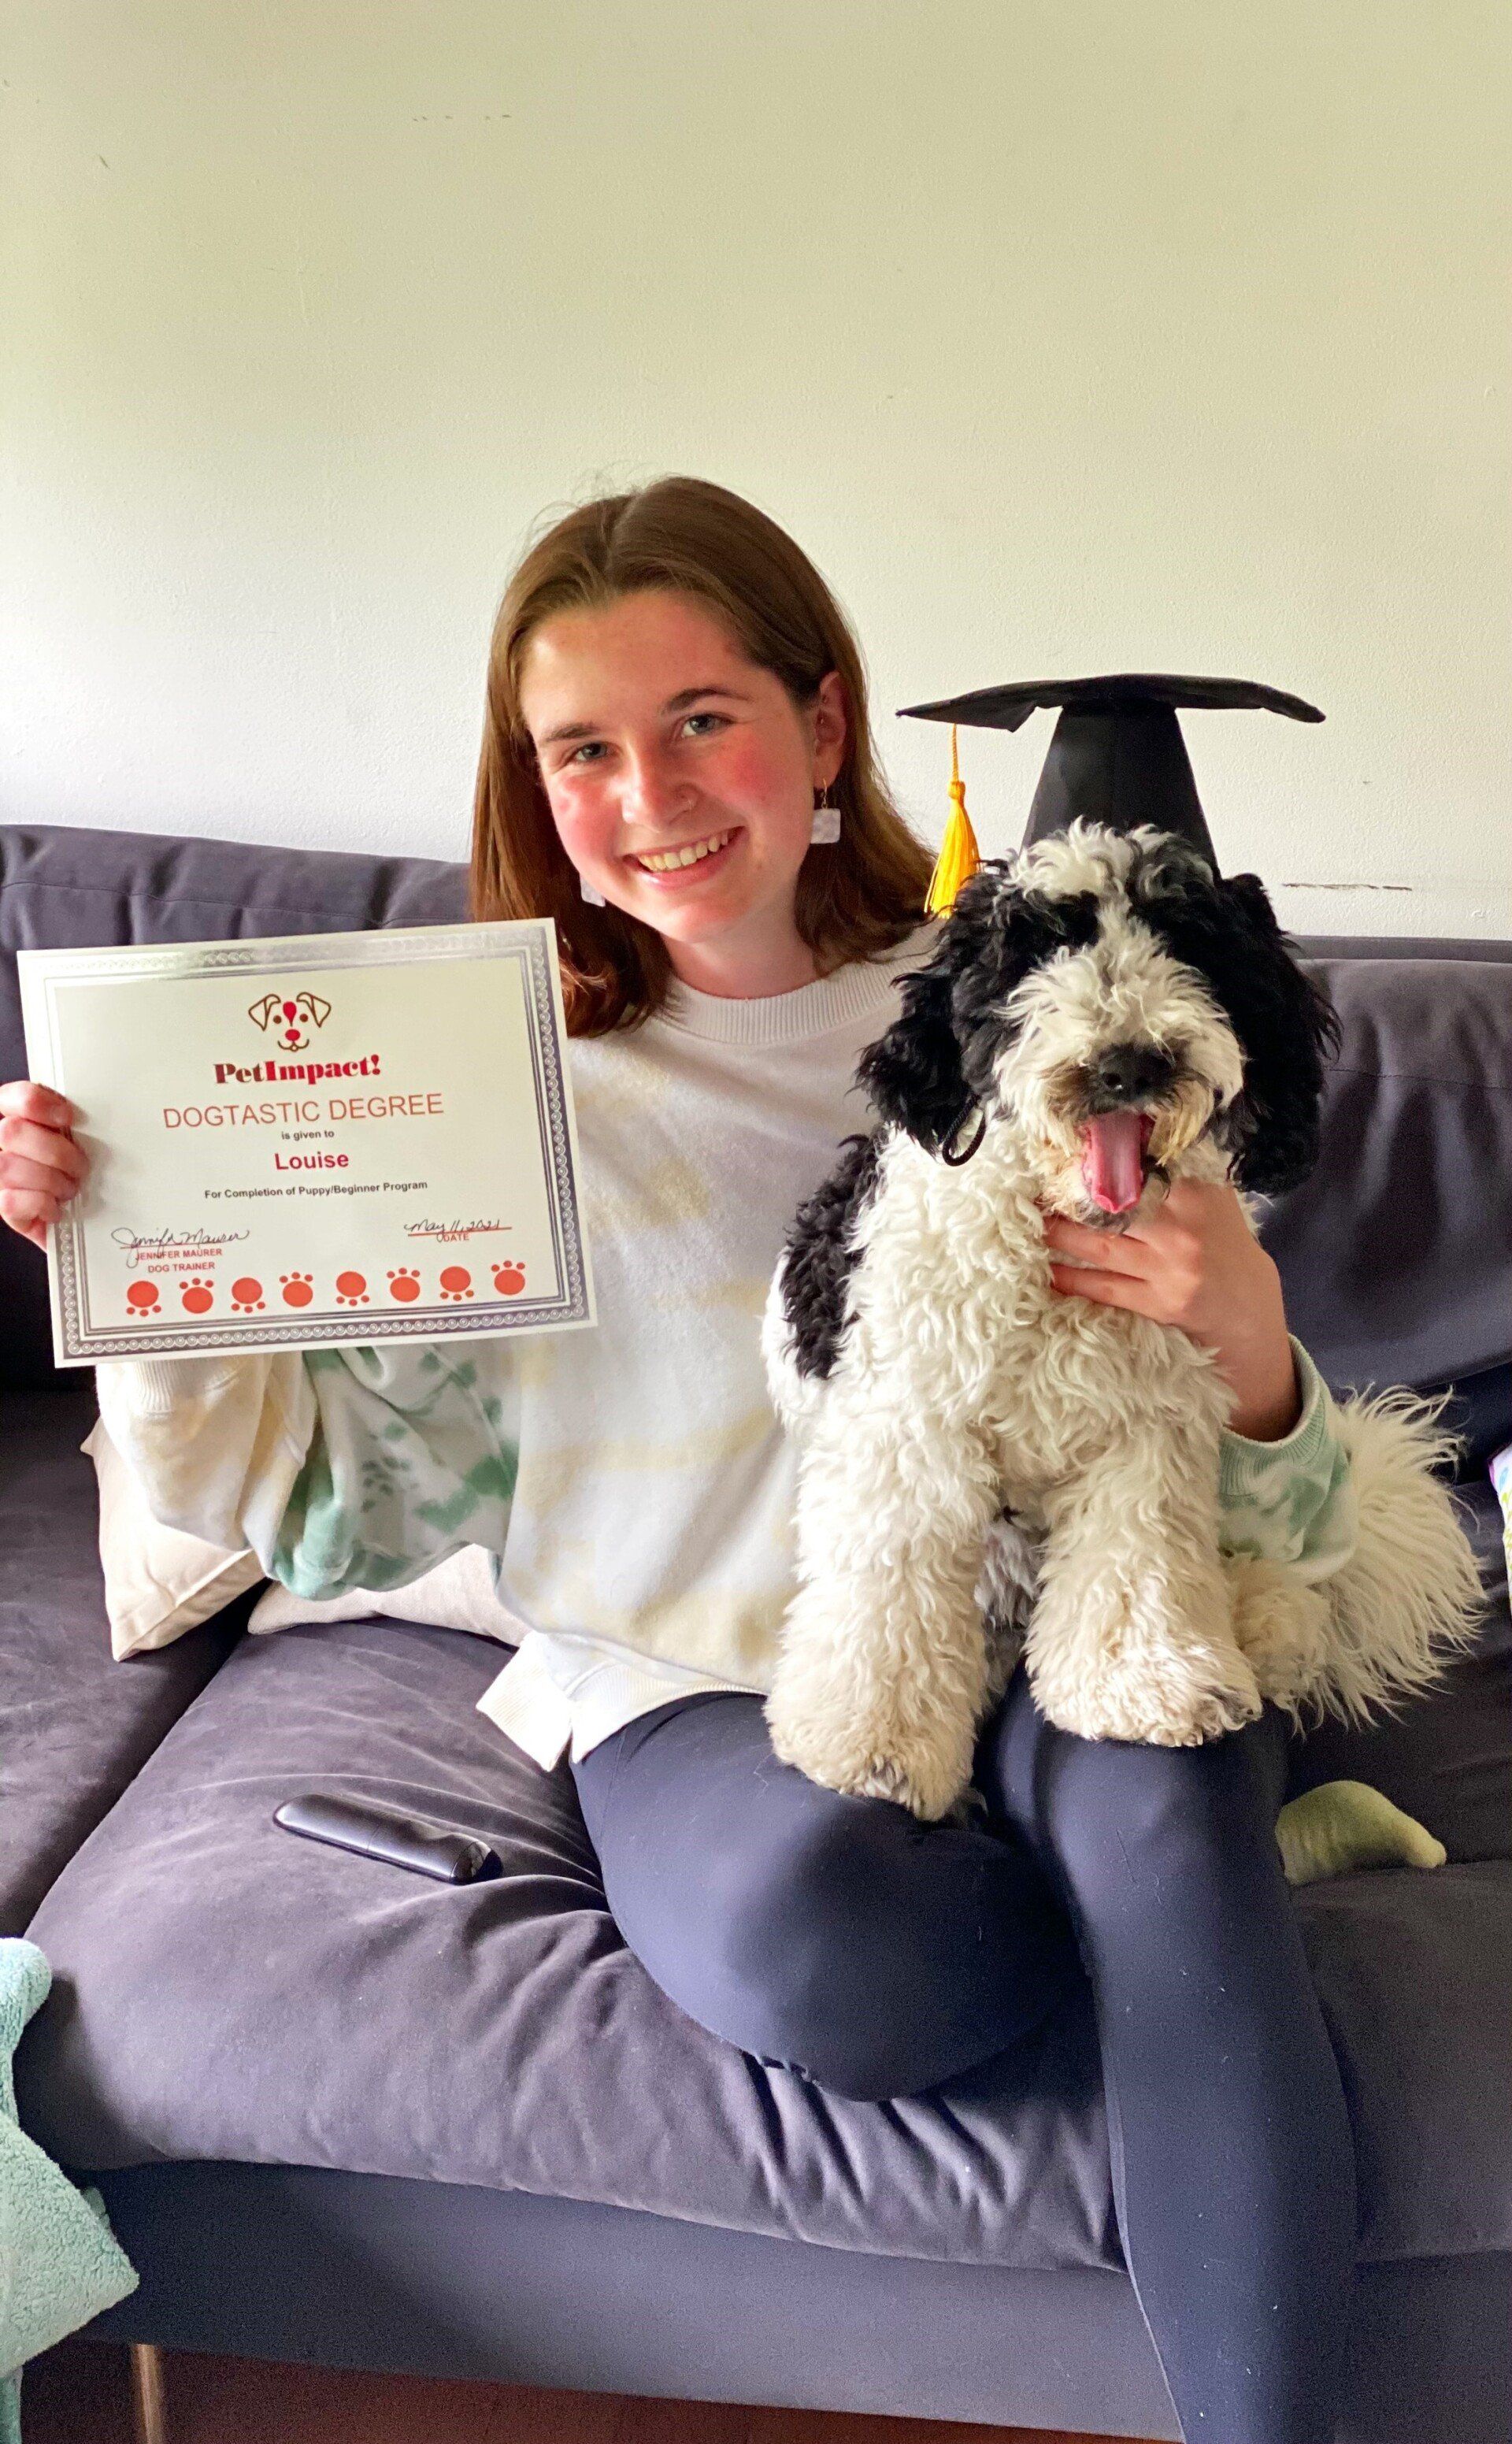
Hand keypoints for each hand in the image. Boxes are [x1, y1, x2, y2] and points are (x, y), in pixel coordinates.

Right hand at [0, 1081, 88, 1250]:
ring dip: (53, 1181)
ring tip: (68, 1188)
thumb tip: (84, 1117)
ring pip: (10, 1167)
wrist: (60, 1212)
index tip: (68, 1117)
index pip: (11, 1097)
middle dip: (56, 1151)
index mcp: (11, 1118)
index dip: (37, 1103)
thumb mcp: (67, 1138)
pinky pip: (13, 1202)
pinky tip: (54, 1206)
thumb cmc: (65, 1168)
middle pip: (11, 1131)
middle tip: (79, 1166)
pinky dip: (43, 1205)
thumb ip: (63, 1123)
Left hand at [1042, 1178, 1300, 1440]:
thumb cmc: (1222, 1240)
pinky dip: (1071, 1280)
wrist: (1247, 1303)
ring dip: (1058, 1235)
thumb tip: (1132, 1134)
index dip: (1099, 1161)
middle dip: (1067, 1197)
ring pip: (1098, 1247)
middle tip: (1032, 1185)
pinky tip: (1046, 1270)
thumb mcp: (1213, 1196)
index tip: (1063, 1152)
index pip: (1140, 1169)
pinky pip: (1104, 1289)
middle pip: (1110, 1208)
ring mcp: (1169, 1269)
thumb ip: (1180, 1169)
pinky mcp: (1159, 1303)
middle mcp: (1181, 1229)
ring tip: (1031, 1221)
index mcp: (1196, 1194)